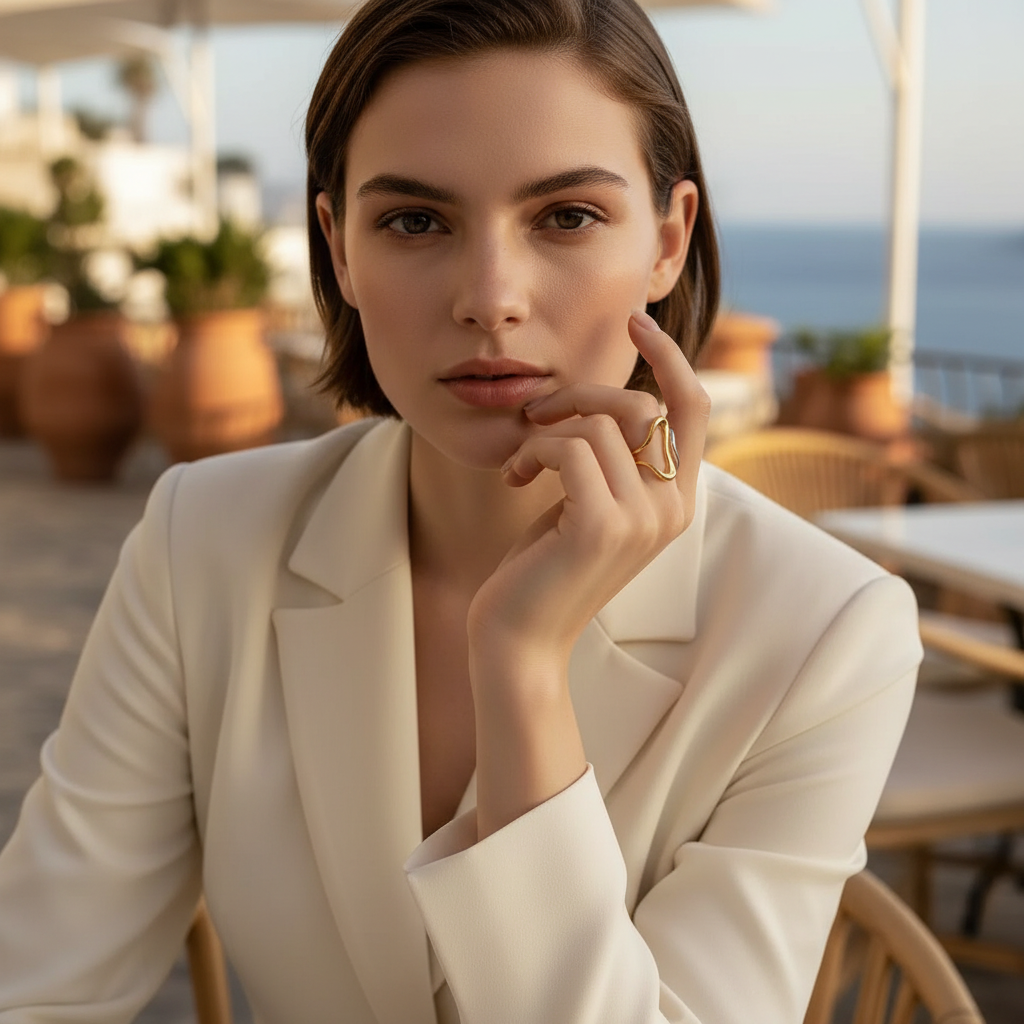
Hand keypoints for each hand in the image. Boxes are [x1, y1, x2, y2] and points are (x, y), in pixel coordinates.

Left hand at [467, 310, 710, 676]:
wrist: (519, 639)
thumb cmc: (545, 566)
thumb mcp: (588, 502)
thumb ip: (614, 459)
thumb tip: (606, 395)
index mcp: (676, 501)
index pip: (692, 408)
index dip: (670, 357)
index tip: (634, 320)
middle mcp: (672, 509)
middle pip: (642, 404)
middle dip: (582, 393)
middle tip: (539, 413)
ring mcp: (642, 519)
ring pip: (597, 424)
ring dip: (545, 430)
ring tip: (521, 462)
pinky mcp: (601, 525)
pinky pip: (568, 446)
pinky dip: (532, 450)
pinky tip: (514, 477)